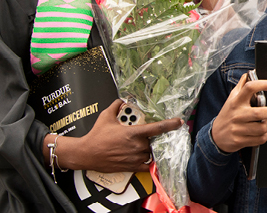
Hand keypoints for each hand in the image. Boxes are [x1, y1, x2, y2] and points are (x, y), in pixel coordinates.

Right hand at [53, 99, 182, 172]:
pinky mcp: (131, 167)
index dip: (170, 124)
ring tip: (135, 146)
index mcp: (133, 133)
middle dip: (148, 139)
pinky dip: (146, 161)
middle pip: (153, 141)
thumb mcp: (106, 116)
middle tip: (139, 137)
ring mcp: (135, 157)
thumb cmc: (96, 136)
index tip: (179, 122)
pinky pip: (146, 165)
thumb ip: (116, 106)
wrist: (86, 153)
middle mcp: (137, 146)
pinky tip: (141, 157)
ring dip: (146, 149)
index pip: (157, 128)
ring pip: (149, 153)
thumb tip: (121, 100)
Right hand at [210, 73, 266, 152]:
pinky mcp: (240, 140)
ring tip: (264, 123)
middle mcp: (237, 114)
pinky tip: (260, 133)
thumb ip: (241, 86)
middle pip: (260, 113)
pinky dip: (264, 136)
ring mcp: (238, 128)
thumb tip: (248, 74)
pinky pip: (260, 139)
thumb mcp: (231, 99)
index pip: (250, 87)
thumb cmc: (227, 115)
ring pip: (262, 127)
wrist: (216, 136)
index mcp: (236, 101)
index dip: (265, 84)